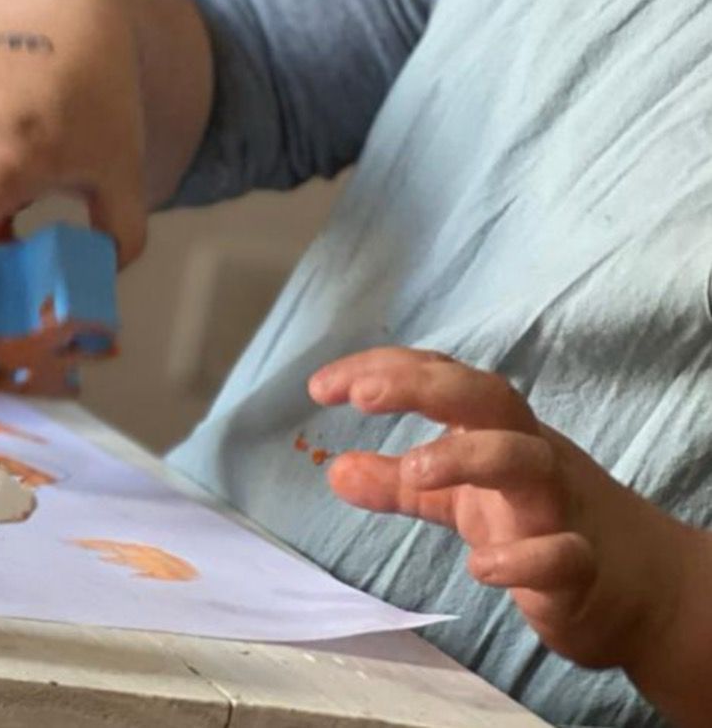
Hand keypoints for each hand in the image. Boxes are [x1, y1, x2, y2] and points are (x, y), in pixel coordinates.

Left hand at [308, 347, 683, 673]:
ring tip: (414, 468)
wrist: (635, 586)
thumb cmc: (538, 520)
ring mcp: (559, 504)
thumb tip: (334, 469)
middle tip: (361, 394)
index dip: (380, 370)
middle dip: (424, 386)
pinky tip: (481, 567)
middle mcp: (528, 452)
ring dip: (469, 456)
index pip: (438, 376)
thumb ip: (400, 483)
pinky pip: (560, 552)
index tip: (321, 387)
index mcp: (494, 428)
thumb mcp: (458, 498)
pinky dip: (523, 556)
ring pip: (526, 458)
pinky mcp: (582, 565)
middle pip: (485, 396)